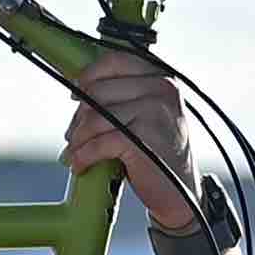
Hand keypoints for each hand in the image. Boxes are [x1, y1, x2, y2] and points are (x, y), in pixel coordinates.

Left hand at [60, 46, 196, 229]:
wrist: (182, 194)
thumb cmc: (160, 154)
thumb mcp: (150, 115)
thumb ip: (126, 97)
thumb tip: (80, 91)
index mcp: (162, 79)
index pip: (116, 61)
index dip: (89, 75)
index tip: (76, 92)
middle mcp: (161, 90)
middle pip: (98, 91)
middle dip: (79, 118)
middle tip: (73, 136)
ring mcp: (154, 113)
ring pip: (94, 118)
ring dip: (78, 139)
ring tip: (74, 152)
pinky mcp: (143, 138)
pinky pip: (99, 143)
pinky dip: (84, 156)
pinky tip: (80, 164)